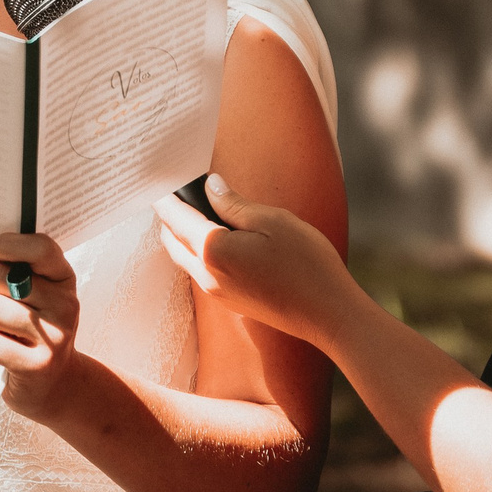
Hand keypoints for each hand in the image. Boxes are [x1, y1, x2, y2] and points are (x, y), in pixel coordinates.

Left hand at [0, 232, 80, 421]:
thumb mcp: (40, 296)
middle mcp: (65, 305)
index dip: (7, 245)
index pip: (40, 247)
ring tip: (5, 333)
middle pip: (0, 277)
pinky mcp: (37, 366)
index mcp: (64, 280)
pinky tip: (6, 353)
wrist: (58, 387)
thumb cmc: (37, 332)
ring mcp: (54, 337)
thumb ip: (20, 271)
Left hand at [154, 176, 355, 348]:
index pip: (174, 216)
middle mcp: (206, 274)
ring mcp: (216, 292)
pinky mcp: (229, 301)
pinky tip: (219, 238)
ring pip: (184, 257)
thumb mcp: (272, 221)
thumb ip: (234, 204)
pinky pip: (199, 271)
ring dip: (183, 234)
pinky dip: (198, 251)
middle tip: (184, 191)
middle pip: (172, 239)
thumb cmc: (306, 264)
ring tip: (201, 210)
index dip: (166, 195)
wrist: (328, 314)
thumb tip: (210, 187)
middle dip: (171, 214)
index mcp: (212, 250)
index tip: (163, 177)